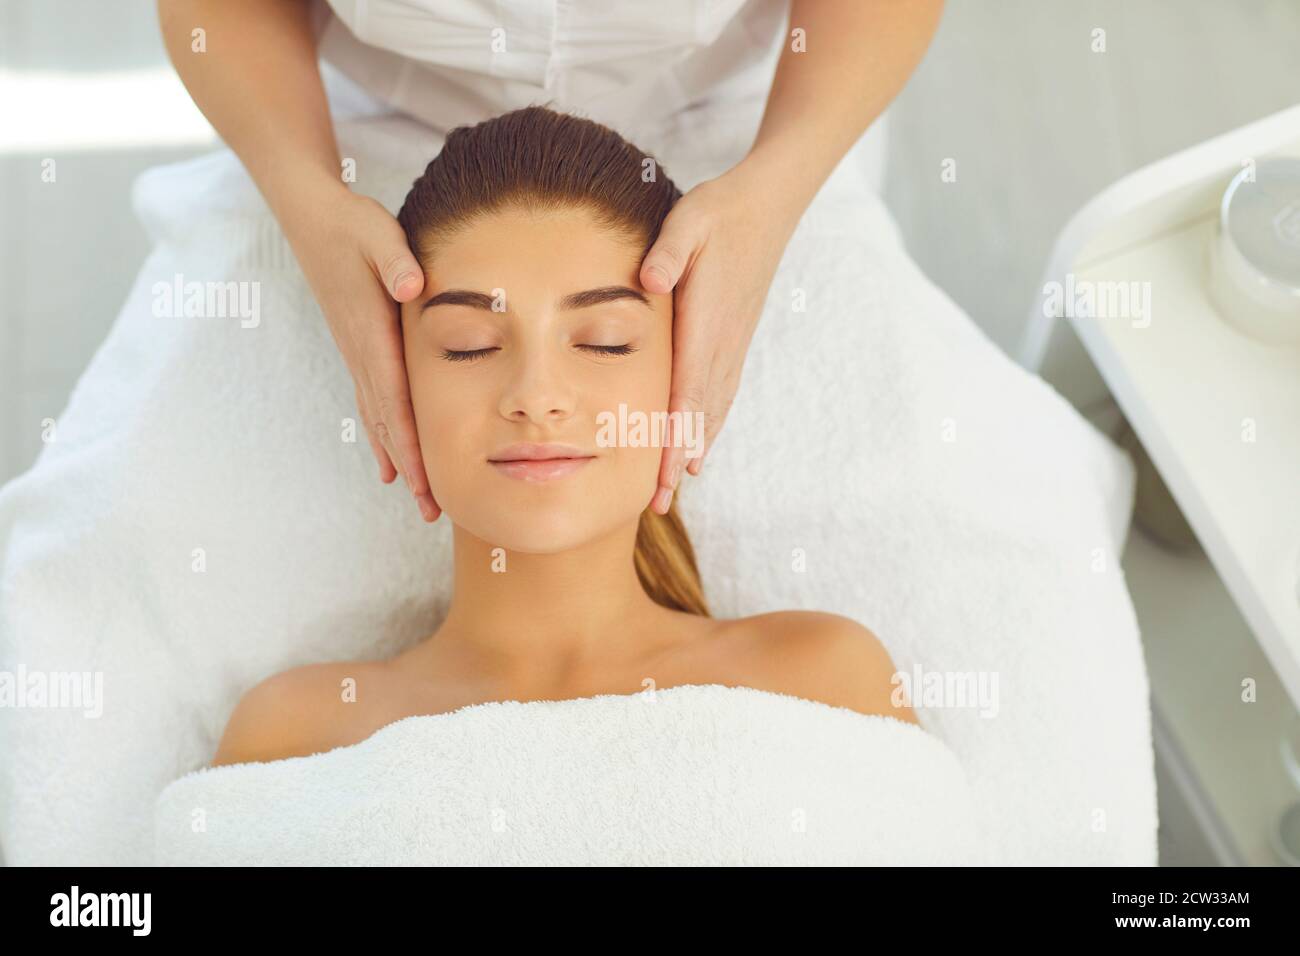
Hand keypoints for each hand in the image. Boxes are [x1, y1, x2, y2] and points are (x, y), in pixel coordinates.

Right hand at [281, 180, 439, 522]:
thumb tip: (413, 286)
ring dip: (401, 461)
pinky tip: (391, 464)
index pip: (395, 402)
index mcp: (371, 335)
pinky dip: (384, 437)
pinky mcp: (358, 349)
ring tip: (419, 501)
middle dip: (412, 470)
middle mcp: (361, 354)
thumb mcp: (377, 233)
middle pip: (388, 425)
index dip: (412, 445)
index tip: (427, 483)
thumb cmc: (350, 223)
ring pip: (380, 421)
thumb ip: (395, 260)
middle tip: (433, 512)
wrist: (312, 216)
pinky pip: (372, 404)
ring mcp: (357, 355)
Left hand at [639, 161, 800, 513]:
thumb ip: (669, 253)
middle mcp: (723, 346)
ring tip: (673, 489)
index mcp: (708, 325)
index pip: (688, 393)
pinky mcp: (733, 341)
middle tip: (656, 504)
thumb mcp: (689, 222)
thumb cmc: (720, 213)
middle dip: (675, 460)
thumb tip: (650, 281)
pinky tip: (698, 446)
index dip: (674, 436)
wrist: (767, 206)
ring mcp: (732, 347)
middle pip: (699, 416)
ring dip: (693, 450)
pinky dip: (708, 426)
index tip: (663, 474)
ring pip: (712, 410)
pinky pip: (720, 394)